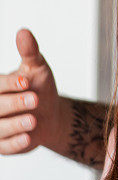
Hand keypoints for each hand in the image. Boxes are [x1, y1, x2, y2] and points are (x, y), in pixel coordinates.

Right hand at [0, 29, 62, 154]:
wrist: (51, 114)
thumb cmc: (39, 88)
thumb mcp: (37, 68)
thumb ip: (29, 52)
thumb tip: (23, 32)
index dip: (10, 84)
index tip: (26, 81)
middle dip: (15, 103)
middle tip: (35, 100)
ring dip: (14, 125)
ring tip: (33, 121)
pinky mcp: (2, 145)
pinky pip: (4, 147)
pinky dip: (15, 143)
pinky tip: (28, 138)